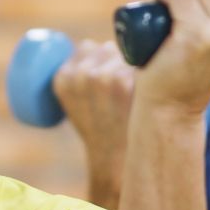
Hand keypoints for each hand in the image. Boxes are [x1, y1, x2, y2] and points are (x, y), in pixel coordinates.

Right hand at [53, 36, 134, 190]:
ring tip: (131, 95)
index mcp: (62, 79)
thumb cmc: (101, 132)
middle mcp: (79, 76)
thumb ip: (83, 78)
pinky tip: (143, 95)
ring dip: (132, 67)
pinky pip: (142, 63)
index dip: (99, 59)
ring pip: (125, 54)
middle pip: (107, 49)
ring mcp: (102, 76)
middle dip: (116, 61)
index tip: (107, 78)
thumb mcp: (77, 105)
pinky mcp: (124, 80)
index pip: (85, 48)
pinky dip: (146, 76)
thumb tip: (100, 48)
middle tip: (122, 90)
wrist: (116, 160)